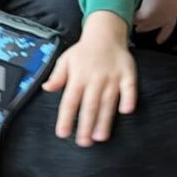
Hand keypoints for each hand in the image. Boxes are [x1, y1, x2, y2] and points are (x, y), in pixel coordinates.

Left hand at [42, 10, 135, 146]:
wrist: (105, 34)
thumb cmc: (83, 52)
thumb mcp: (65, 60)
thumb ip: (57, 76)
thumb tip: (47, 87)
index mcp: (77, 77)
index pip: (69, 101)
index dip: (65, 118)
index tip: (62, 134)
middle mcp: (94, 79)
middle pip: (89, 105)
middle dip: (86, 125)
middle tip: (84, 143)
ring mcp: (112, 77)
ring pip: (108, 101)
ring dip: (105, 119)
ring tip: (101, 137)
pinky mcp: (128, 74)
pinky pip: (130, 87)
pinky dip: (129, 98)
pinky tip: (126, 111)